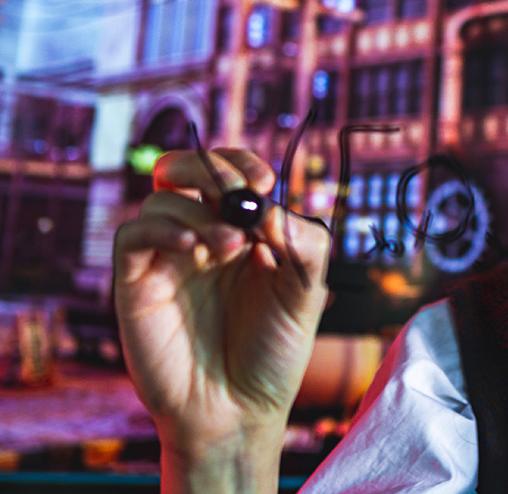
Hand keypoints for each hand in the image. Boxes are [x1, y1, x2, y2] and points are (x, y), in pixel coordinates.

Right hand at [113, 149, 330, 463]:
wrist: (238, 412)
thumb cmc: (273, 353)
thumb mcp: (307, 293)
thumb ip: (303, 244)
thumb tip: (274, 206)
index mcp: (244, 231)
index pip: (231, 173)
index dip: (242, 164)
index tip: (263, 180)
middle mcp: (203, 237)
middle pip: (186, 170)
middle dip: (211, 168)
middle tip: (240, 192)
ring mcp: (169, 258)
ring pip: (162, 197)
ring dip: (199, 207)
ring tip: (231, 245)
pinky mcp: (137, 283)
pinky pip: (134, 234)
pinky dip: (163, 227)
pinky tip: (196, 246)